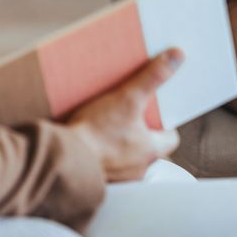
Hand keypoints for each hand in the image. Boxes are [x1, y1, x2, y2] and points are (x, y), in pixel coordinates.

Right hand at [68, 49, 182, 181]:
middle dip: (140, 131)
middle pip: (147, 146)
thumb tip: (178, 56)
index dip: (165, 123)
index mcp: (150, 152)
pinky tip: (89, 140)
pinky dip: (101, 154)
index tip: (156, 110)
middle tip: (129, 113)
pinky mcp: (95, 180)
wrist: (59, 161)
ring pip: (126, 157)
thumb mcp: (127, 98)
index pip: (170, 138)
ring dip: (120, 143)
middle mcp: (137, 170)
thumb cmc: (95, 132)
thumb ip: (153, 77)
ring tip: (108, 124)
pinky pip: (105, 165)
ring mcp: (116, 178)